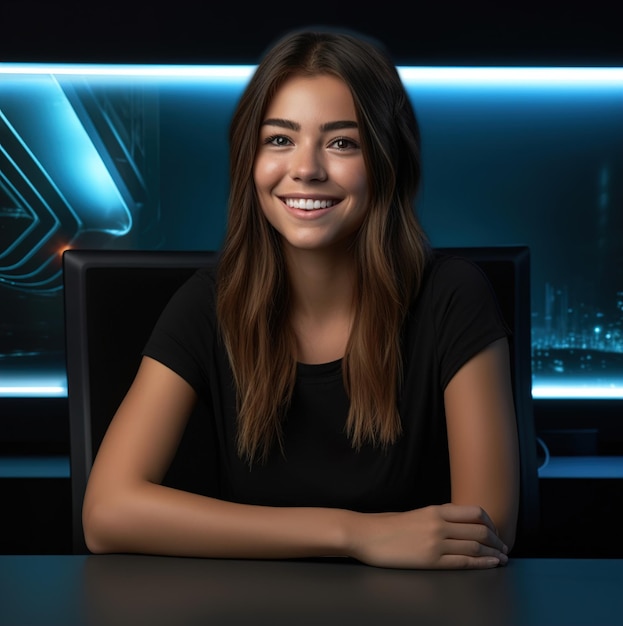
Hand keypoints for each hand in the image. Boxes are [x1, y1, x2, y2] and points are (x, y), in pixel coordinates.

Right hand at [348, 503, 508, 569]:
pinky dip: (482, 563)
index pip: (474, 512)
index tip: (495, 530)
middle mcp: (439, 524)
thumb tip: (455, 526)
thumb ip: (436, 518)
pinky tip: (491, 564)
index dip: (490, 522)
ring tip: (502, 558)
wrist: (365, 535)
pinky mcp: (431, 560)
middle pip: (480, 529)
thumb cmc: (386, 526)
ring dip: (494, 553)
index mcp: (435, 510)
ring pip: (476, 546)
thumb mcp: (415, 514)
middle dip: (497, 539)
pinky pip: (464, 561)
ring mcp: (436, 543)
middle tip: (504, 546)